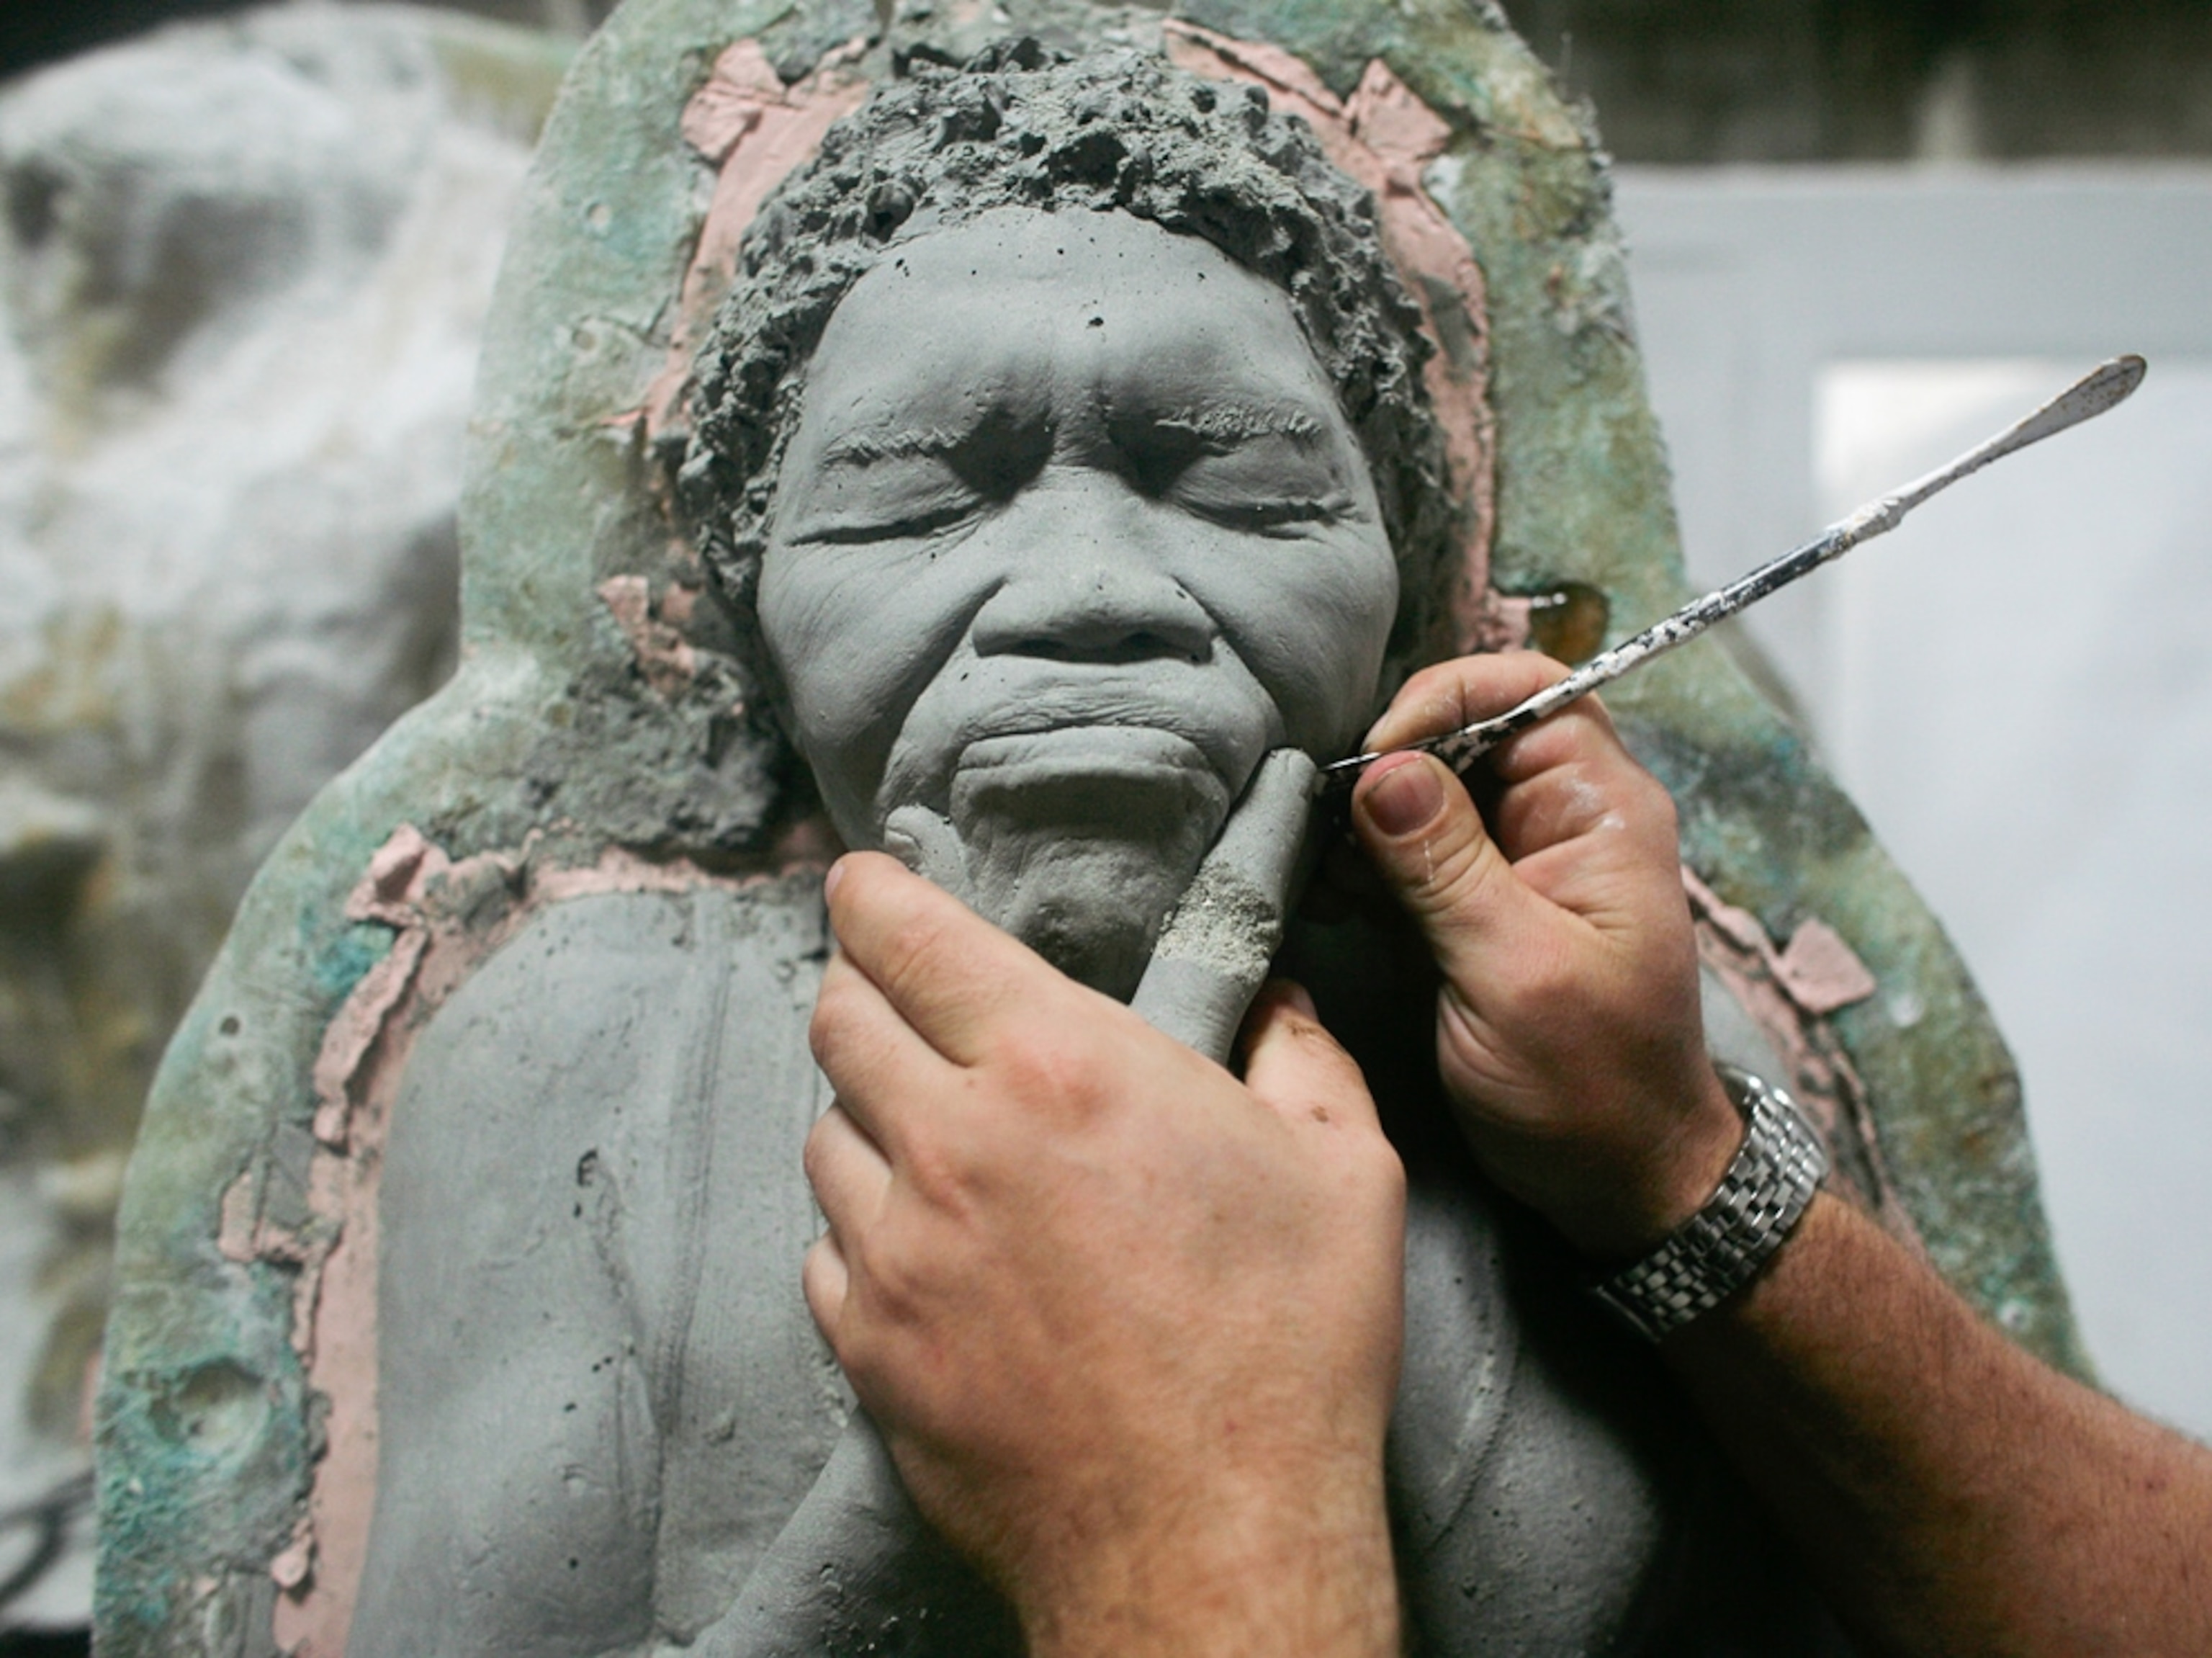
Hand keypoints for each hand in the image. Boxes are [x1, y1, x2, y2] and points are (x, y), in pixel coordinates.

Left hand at [802, 853, 1405, 1656]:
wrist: (1212, 1540)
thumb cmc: (1285, 1350)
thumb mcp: (1341, 1170)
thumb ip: (1298, 1056)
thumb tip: (1274, 1002)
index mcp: (1057, 1068)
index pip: (908, 936)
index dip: (871, 894)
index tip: (862, 883)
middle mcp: (950, 1143)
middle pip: (840, 1021)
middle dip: (861, 989)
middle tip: (902, 997)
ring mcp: (895, 1253)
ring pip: (824, 1135)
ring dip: (868, 1114)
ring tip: (935, 1137)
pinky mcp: (870, 1349)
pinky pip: (829, 1251)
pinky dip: (863, 1231)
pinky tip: (927, 1249)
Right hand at [1345, 651, 1740, 1260]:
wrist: (1620, 1180)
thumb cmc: (1590, 1084)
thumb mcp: (1513, 972)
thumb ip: (1445, 866)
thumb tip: (1379, 770)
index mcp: (1600, 809)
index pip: (1525, 688)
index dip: (1445, 701)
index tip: (1375, 762)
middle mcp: (1561, 817)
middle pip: (1465, 731)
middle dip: (1389, 763)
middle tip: (1327, 819)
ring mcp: (1518, 862)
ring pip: (1429, 790)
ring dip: (1367, 817)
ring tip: (1321, 862)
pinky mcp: (1476, 906)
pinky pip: (1413, 849)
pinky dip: (1366, 861)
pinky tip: (1329, 891)